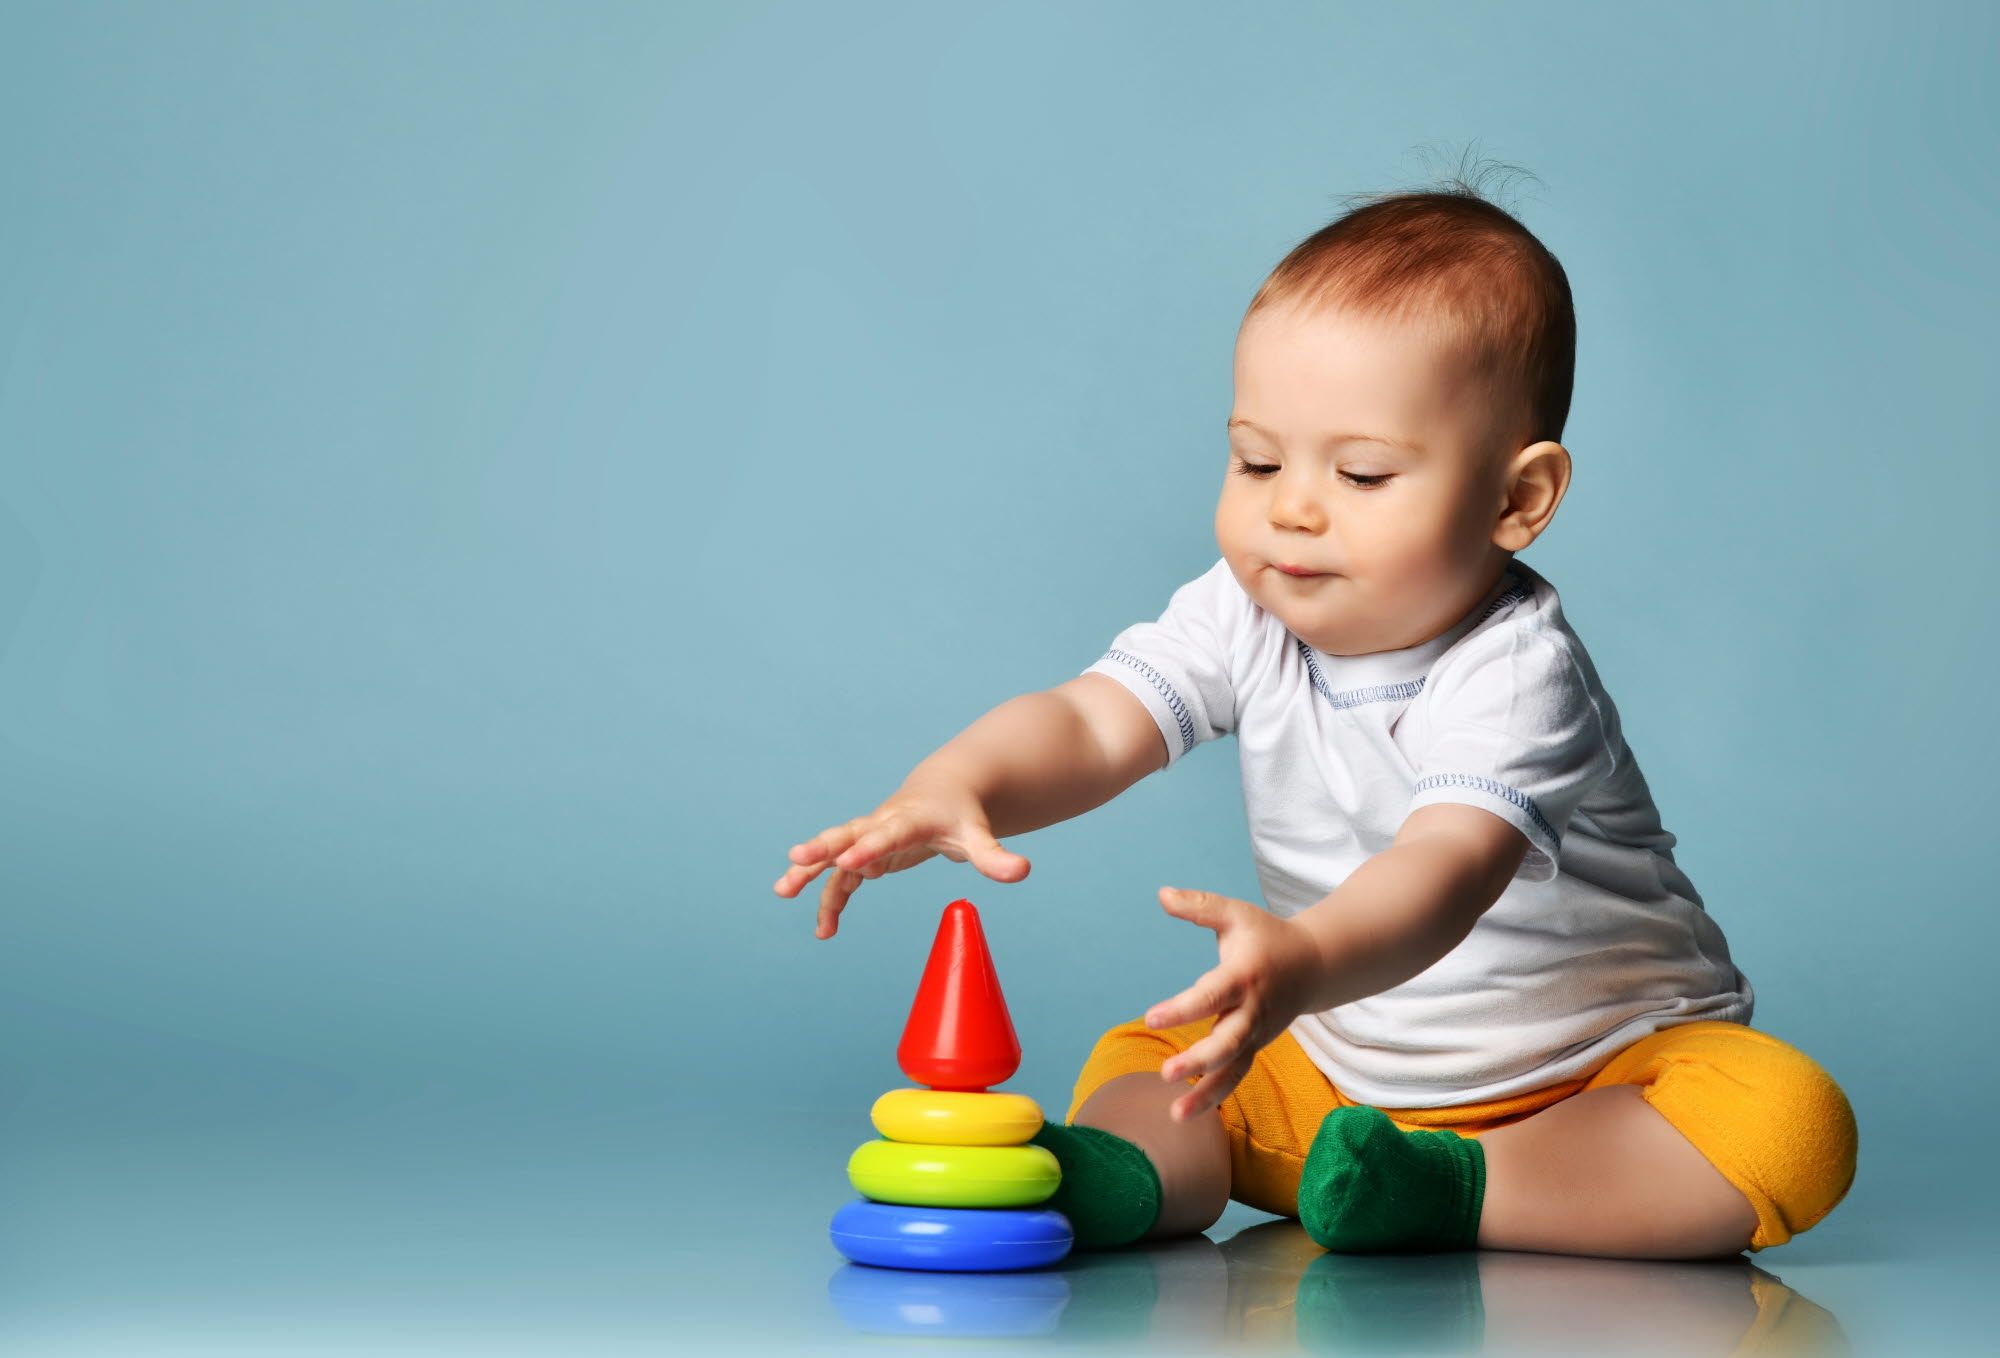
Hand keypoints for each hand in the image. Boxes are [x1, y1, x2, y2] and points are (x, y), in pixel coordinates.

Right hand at [773, 776, 1030, 938]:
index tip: (848, 862)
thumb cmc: (962, 815)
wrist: (944, 791)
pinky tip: (825, 930)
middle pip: (847, 834)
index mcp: (910, 819)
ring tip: (782, 891)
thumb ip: (995, 857)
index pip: (887, 833)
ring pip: (834, 854)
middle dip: (822, 847)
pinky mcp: (864, 854)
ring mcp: (868, 838)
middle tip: (795, 858)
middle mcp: (882, 825)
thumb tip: (1023, 872)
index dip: (869, 847)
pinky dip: (830, 900)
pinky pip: (841, 879)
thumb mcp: (979, 835)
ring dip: (809, 872)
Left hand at [1145, 887, 1329, 1121]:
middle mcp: (1251, 1011)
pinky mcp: (1255, 1046)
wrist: (1316, 965)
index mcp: (1243, 976)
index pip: (1211, 995)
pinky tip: (1186, 1111)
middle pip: (1227, 1042)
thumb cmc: (1268, 937)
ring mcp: (1256, 1034)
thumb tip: (1161, 894)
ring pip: (1233, 1068)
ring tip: (1175, 1115)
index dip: (1182, 1008)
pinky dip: (1215, 1095)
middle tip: (1166, 1073)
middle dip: (1198, 1060)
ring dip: (1206, 1093)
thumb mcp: (1237, 915)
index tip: (1150, 1017)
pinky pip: (1236, 1075)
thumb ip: (1199, 906)